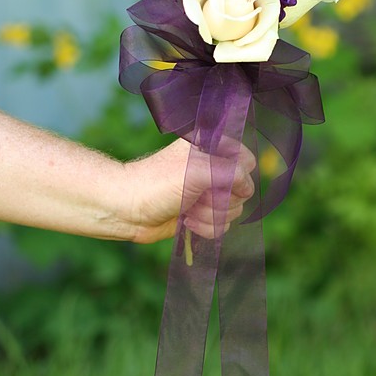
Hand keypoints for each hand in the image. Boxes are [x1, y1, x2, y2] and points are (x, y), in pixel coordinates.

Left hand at [125, 137, 256, 242]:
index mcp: (211, 147)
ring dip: (210, 215)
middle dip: (220, 200)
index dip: (238, 176)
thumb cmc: (157, 184)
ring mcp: (207, 193)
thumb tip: (248, 188)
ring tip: (187, 209)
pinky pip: (221, 226)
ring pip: (233, 211)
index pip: (247, 161)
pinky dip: (205, 227)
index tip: (218, 181)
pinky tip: (186, 221)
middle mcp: (212, 168)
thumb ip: (233, 173)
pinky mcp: (201, 214)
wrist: (127, 210)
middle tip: (196, 196)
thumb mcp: (199, 170)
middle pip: (242, 191)